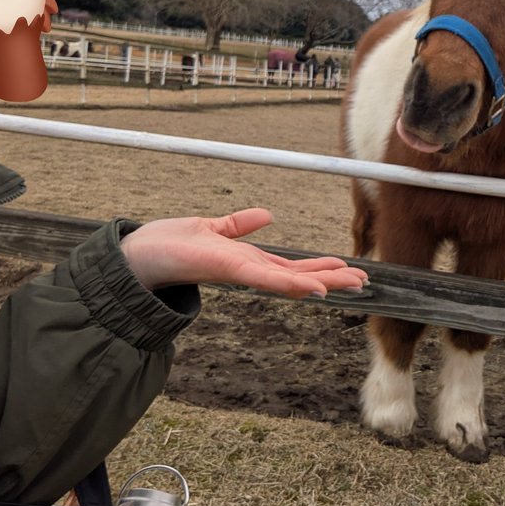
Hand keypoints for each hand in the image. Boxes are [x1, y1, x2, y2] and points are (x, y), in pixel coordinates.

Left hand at [119, 208, 368, 297]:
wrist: (138, 256)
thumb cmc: (168, 245)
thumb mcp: (211, 227)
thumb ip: (238, 225)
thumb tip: (266, 215)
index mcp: (247, 261)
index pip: (291, 266)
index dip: (320, 268)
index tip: (348, 268)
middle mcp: (249, 270)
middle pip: (300, 275)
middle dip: (333, 278)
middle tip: (366, 281)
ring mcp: (242, 272)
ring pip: (292, 280)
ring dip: (325, 282)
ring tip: (355, 284)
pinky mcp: (231, 270)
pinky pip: (268, 279)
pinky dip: (294, 285)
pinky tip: (317, 289)